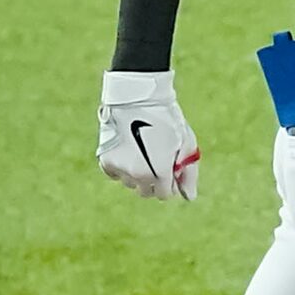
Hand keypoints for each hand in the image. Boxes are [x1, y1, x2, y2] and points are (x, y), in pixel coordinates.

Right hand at [95, 69, 199, 201]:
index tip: (169, 168)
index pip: (164, 194)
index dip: (169, 183)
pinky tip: (128, 151)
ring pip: (130, 184)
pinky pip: (114, 174)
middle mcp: (139, 175)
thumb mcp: (186, 144)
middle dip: (153, 181)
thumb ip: (189, 174)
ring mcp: (121, 168)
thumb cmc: (167, 119)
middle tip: (155, 160)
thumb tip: (189, 197)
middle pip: (146, 192)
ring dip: (136, 175)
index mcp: (161, 173)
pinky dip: (120, 167)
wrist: (137, 97)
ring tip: (142, 151)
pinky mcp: (105, 160)